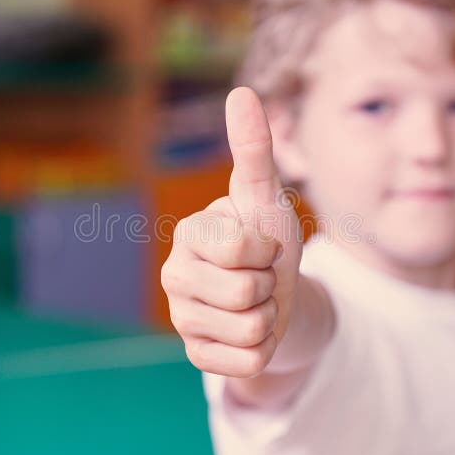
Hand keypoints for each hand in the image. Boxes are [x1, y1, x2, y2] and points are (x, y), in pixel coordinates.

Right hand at [161, 87, 302, 377]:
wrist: (278, 294)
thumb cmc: (269, 239)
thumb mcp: (266, 196)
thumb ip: (253, 149)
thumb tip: (241, 91)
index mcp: (189, 235)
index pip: (243, 250)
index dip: (268, 250)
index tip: (260, 246)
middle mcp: (175, 277)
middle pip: (246, 295)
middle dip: (270, 286)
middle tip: (259, 276)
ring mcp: (184, 320)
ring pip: (250, 331)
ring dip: (269, 317)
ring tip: (257, 303)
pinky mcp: (198, 356)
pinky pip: (246, 362)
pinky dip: (263, 349)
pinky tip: (250, 331)